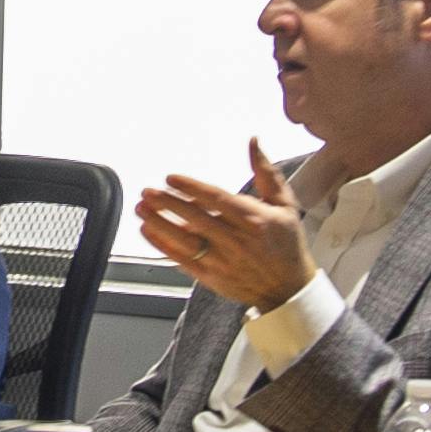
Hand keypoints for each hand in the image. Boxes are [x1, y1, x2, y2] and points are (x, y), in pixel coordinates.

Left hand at [135, 140, 313, 312]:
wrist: (289, 288)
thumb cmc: (287, 243)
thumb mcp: (285, 204)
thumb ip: (266, 172)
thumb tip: (253, 142)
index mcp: (253, 219)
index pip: (216, 199)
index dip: (191, 188)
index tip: (171, 178)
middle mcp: (236, 240)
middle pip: (195, 218)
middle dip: (168, 203)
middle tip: (148, 191)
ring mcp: (222, 260)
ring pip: (185, 240)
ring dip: (160, 224)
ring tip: (142, 209)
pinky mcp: (212, 277)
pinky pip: (183, 260)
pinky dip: (163, 246)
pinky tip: (148, 232)